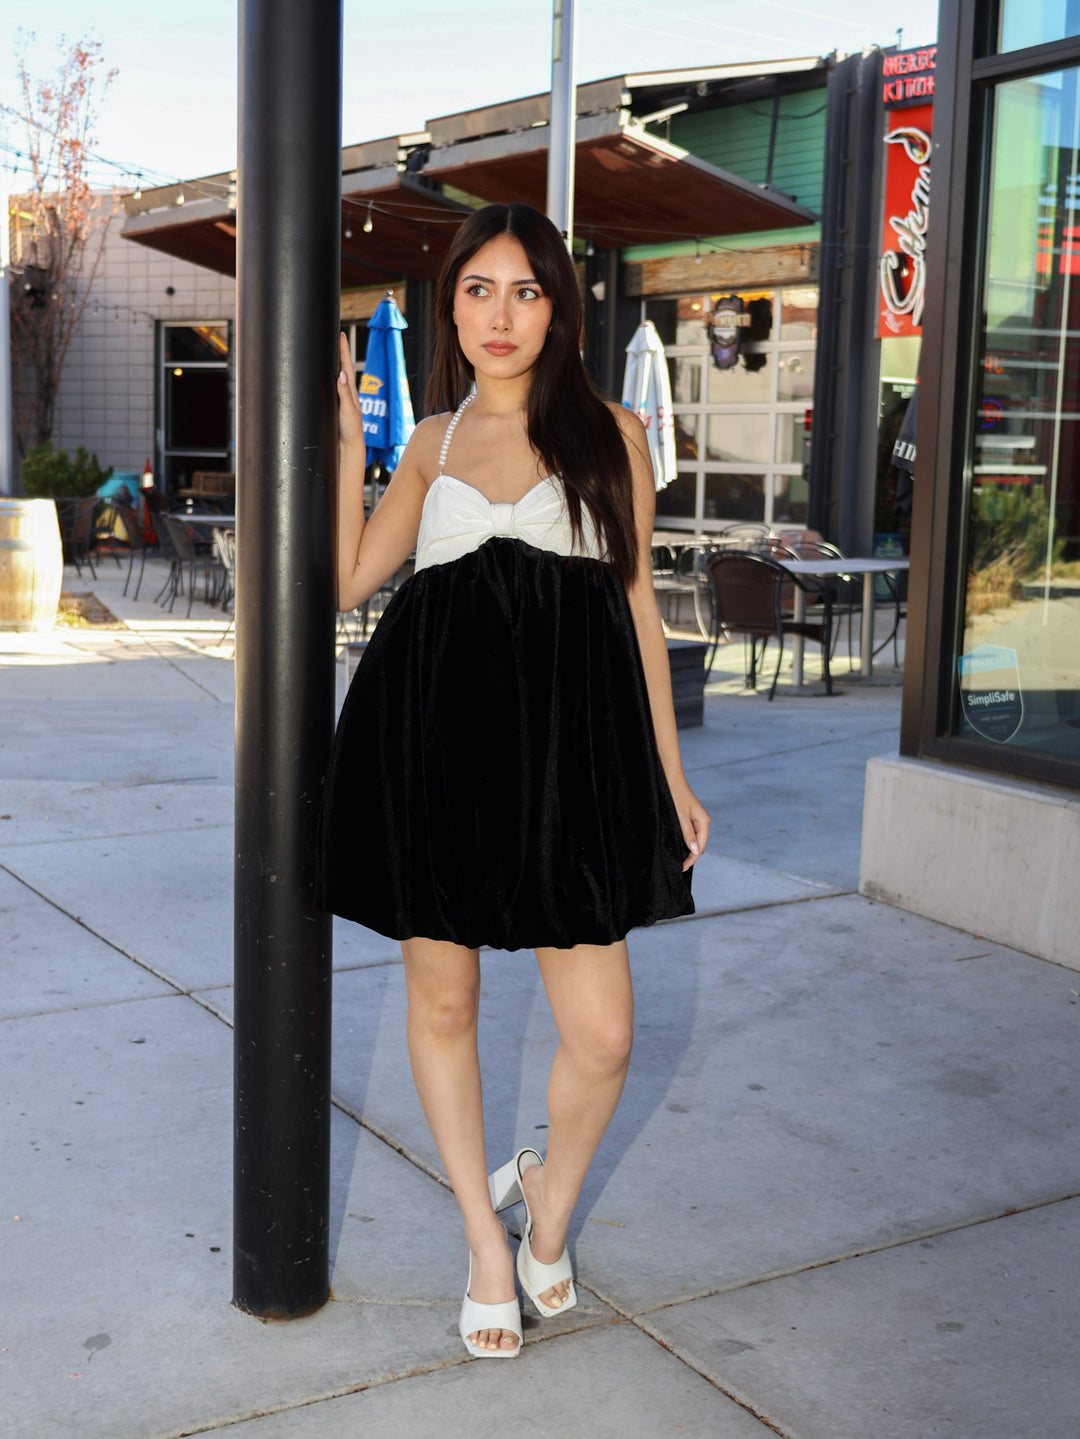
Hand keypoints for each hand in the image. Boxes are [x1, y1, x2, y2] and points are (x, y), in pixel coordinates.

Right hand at [336, 331, 366, 457]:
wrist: (347, 448)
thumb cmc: (351, 430)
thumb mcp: (348, 411)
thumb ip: (344, 394)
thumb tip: (342, 374)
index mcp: (350, 391)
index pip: (346, 366)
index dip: (343, 350)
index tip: (341, 335)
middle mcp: (345, 393)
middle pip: (341, 367)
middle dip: (338, 352)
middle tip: (335, 336)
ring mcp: (339, 399)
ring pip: (335, 377)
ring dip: (333, 363)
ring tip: (329, 350)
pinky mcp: (333, 407)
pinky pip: (329, 388)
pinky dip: (327, 378)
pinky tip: (322, 376)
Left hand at [670, 780, 708, 871]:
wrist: (671, 777)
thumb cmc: (676, 795)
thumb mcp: (680, 816)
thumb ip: (687, 833)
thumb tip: (694, 851)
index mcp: (704, 822)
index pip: (700, 847)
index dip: (692, 859)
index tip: (682, 868)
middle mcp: (702, 821)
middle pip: (699, 845)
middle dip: (691, 856)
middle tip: (679, 867)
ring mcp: (696, 819)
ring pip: (694, 839)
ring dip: (688, 850)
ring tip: (679, 860)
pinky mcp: (689, 816)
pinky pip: (690, 833)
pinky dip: (685, 841)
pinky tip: (678, 846)